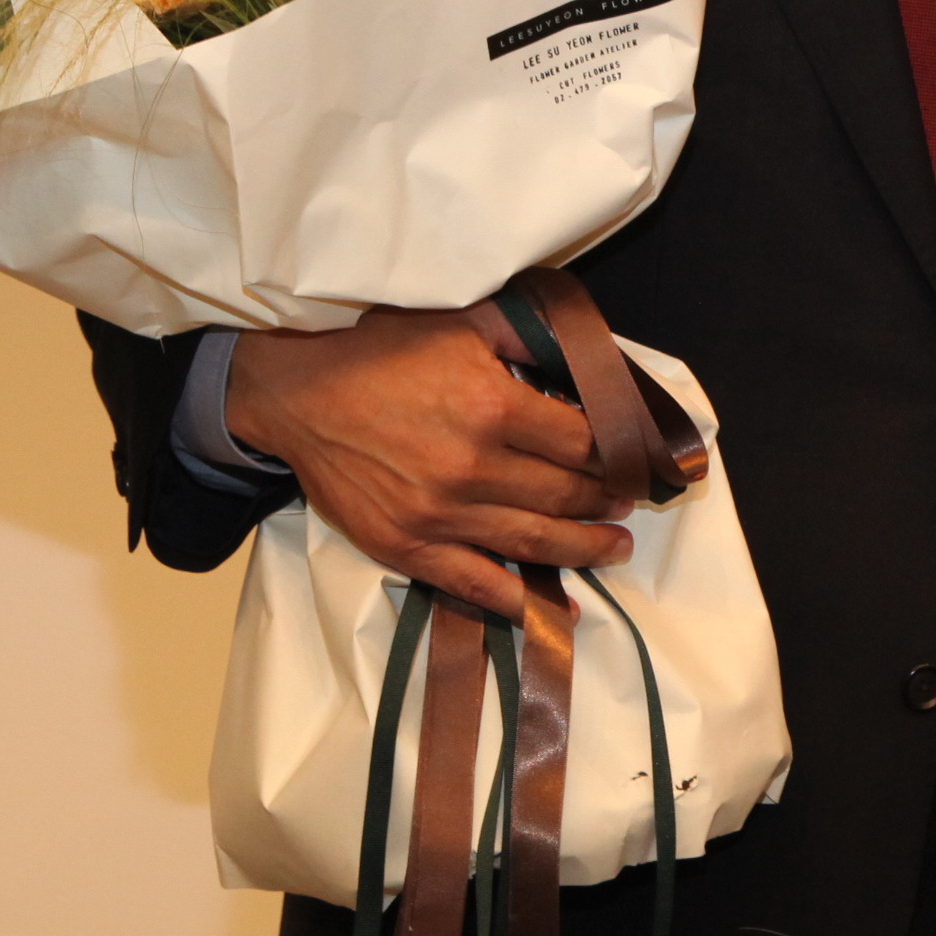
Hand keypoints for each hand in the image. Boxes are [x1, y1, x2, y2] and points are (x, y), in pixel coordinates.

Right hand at [226, 300, 633, 610]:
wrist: (301, 398)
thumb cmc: (383, 356)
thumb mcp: (462, 325)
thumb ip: (527, 335)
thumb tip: (585, 351)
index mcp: (493, 406)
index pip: (584, 442)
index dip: (618, 454)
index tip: (634, 459)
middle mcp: (473, 466)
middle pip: (567, 495)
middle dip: (608, 500)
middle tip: (628, 501)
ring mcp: (440, 514)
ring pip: (535, 542)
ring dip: (586, 548)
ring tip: (616, 546)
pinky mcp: (408, 548)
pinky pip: (476, 585)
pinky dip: (522, 603)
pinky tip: (559, 611)